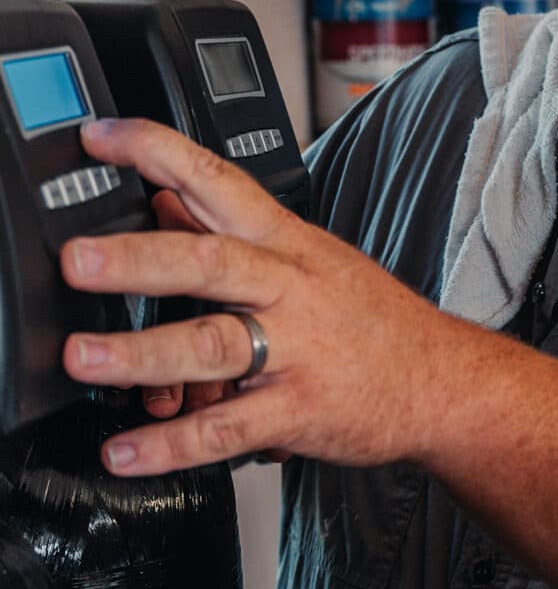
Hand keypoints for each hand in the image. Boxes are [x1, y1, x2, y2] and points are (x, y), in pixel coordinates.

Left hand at [60, 118, 466, 476]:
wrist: (447, 384)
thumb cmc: (379, 323)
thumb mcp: (315, 262)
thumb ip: (237, 235)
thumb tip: (166, 199)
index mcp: (291, 247)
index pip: (223, 184)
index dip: (159, 155)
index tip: (101, 138)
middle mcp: (292, 292)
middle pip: (212, 263)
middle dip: (141, 260)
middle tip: (79, 261)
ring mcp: (298, 352)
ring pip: (215, 345)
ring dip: (144, 354)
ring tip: (85, 358)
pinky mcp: (302, 412)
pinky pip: (229, 430)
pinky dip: (173, 445)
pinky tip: (127, 450)